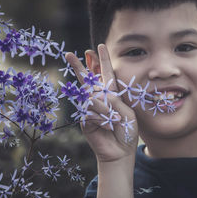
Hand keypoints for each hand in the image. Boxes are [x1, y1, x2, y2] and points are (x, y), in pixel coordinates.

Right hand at [65, 44, 137, 162]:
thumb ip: (115, 101)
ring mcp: (90, 109)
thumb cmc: (127, 131)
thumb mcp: (127, 113)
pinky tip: (107, 126)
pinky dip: (101, 119)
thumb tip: (98, 95)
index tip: (100, 46)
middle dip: (80, 66)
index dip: (103, 60)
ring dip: (104, 109)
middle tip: (70, 54)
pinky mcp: (84, 120)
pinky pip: (91, 113)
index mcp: (112, 95)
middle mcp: (99, 99)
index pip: (106, 74)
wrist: (120, 151)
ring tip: (114, 120)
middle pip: (88, 79)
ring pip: (92, 99)